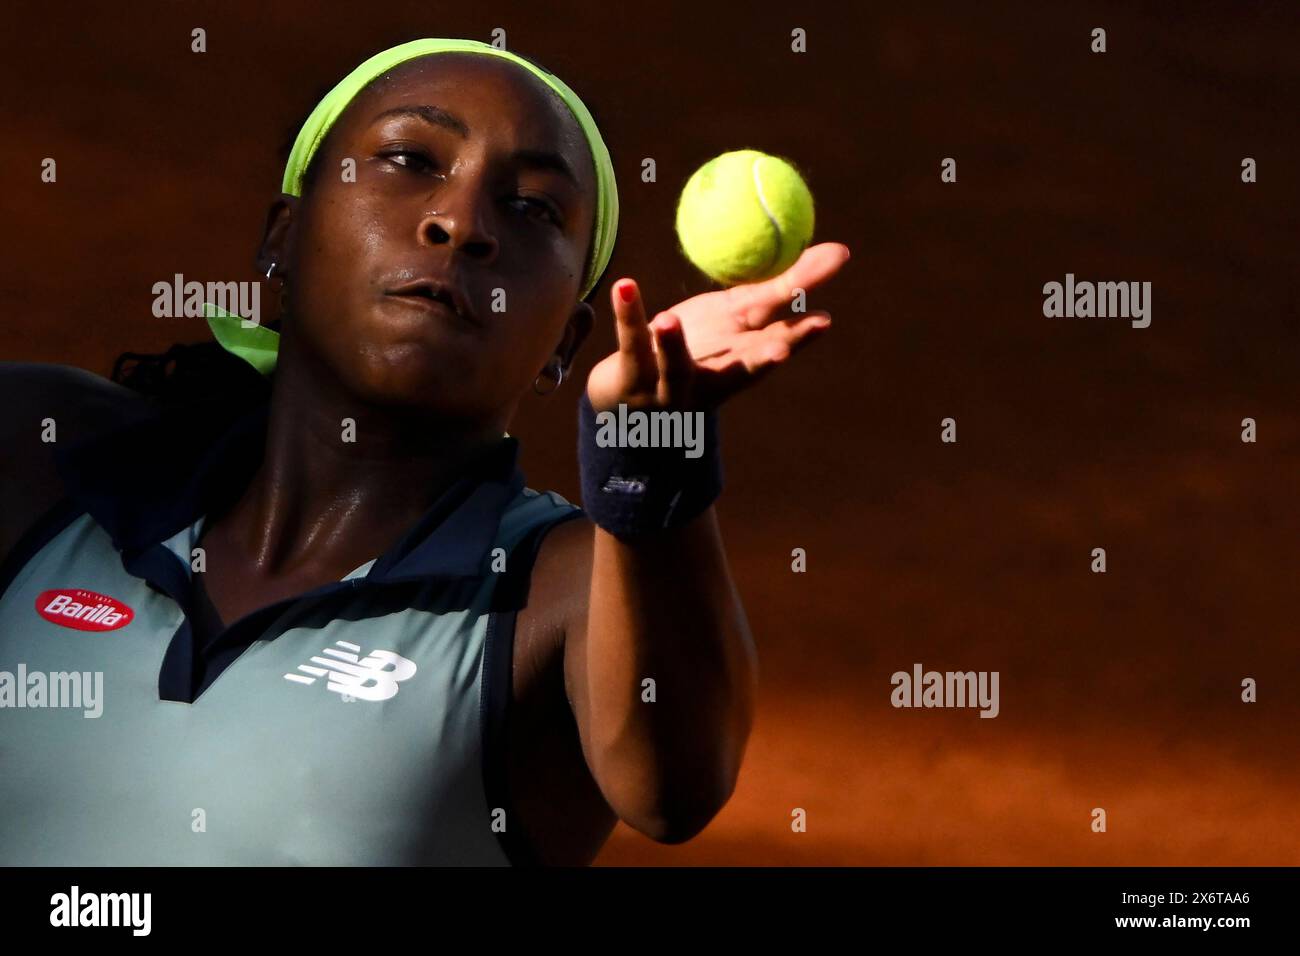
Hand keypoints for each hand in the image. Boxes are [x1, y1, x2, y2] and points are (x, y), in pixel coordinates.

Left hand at [585, 242, 849, 411]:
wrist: (631, 404)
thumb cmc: (694, 352)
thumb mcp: (737, 320)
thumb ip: (778, 290)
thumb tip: (838, 252)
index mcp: (739, 362)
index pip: (774, 345)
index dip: (800, 336)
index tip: (825, 322)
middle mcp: (711, 381)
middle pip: (735, 367)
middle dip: (760, 359)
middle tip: (780, 350)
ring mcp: (670, 384)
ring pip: (674, 366)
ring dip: (672, 345)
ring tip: (668, 320)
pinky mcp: (632, 377)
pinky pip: (631, 341)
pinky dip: (629, 313)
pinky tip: (626, 285)